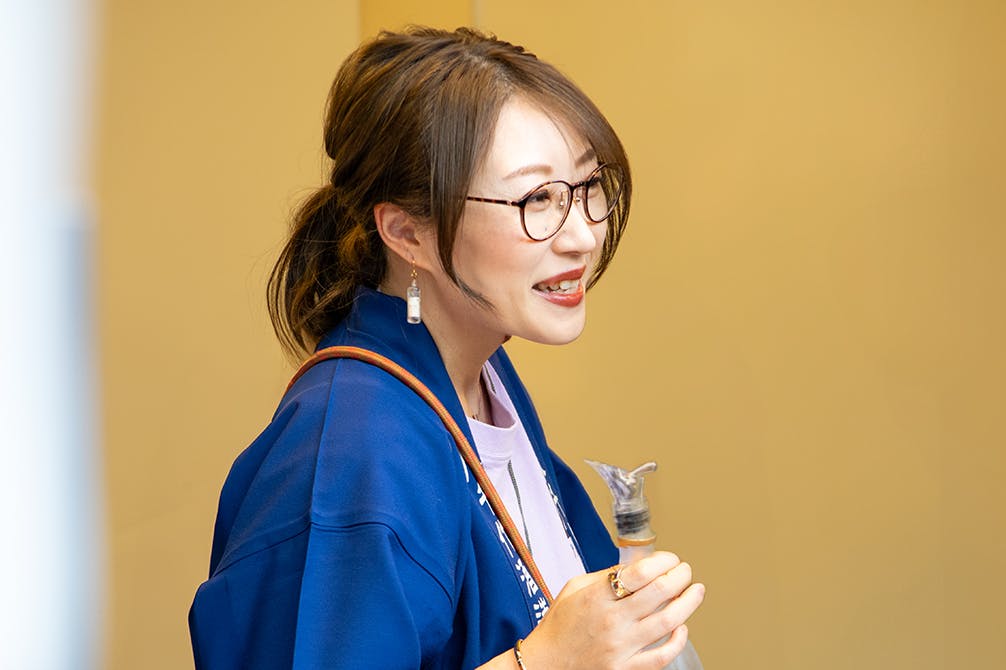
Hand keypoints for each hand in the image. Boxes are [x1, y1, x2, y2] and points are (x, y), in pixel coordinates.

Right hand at [519, 551, 704, 669]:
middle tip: (685, 570)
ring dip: (688, 602)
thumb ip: (606, 576)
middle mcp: (611, 621)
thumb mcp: (574, 588)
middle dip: (680, 576)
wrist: (546, 664)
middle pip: (660, 592)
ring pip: (669, 621)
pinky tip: (681, 627)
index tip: (669, 558)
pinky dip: (678, 640)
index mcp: (596, 597)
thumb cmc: (560, 625)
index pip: (640, 572)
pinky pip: (663, 656)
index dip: (663, 561)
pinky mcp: (626, 669)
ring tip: (695, 591)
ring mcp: (620, 648)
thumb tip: (639, 565)